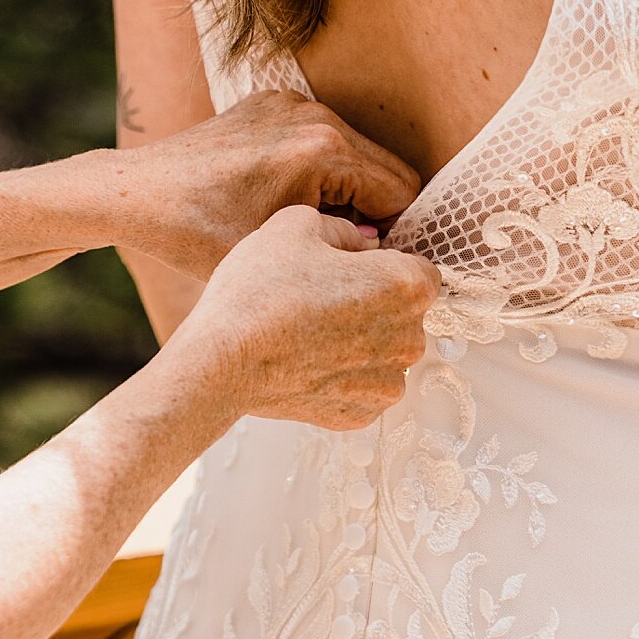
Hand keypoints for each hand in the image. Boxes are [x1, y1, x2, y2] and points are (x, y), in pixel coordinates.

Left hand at [109, 91, 422, 280]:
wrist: (139, 193)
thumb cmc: (198, 233)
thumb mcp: (278, 255)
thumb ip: (346, 253)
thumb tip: (388, 250)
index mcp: (324, 150)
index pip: (403, 192)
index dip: (394, 234)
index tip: (366, 260)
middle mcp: (316, 114)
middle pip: (387, 168)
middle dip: (374, 210)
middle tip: (339, 247)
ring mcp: (292, 102)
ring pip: (358, 152)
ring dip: (347, 189)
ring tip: (306, 225)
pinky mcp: (272, 100)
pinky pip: (322, 136)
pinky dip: (317, 167)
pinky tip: (281, 197)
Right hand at [166, 206, 440, 429]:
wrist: (220, 361)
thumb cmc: (257, 292)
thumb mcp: (294, 224)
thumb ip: (341, 227)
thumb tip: (359, 243)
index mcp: (406, 285)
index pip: (418, 268)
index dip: (380, 264)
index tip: (346, 268)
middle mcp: (409, 339)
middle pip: (403, 313)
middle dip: (372, 304)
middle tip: (318, 298)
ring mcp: (386, 383)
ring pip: (383, 353)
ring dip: (358, 343)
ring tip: (307, 332)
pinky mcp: (359, 414)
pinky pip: (360, 387)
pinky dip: (339, 376)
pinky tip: (303, 362)